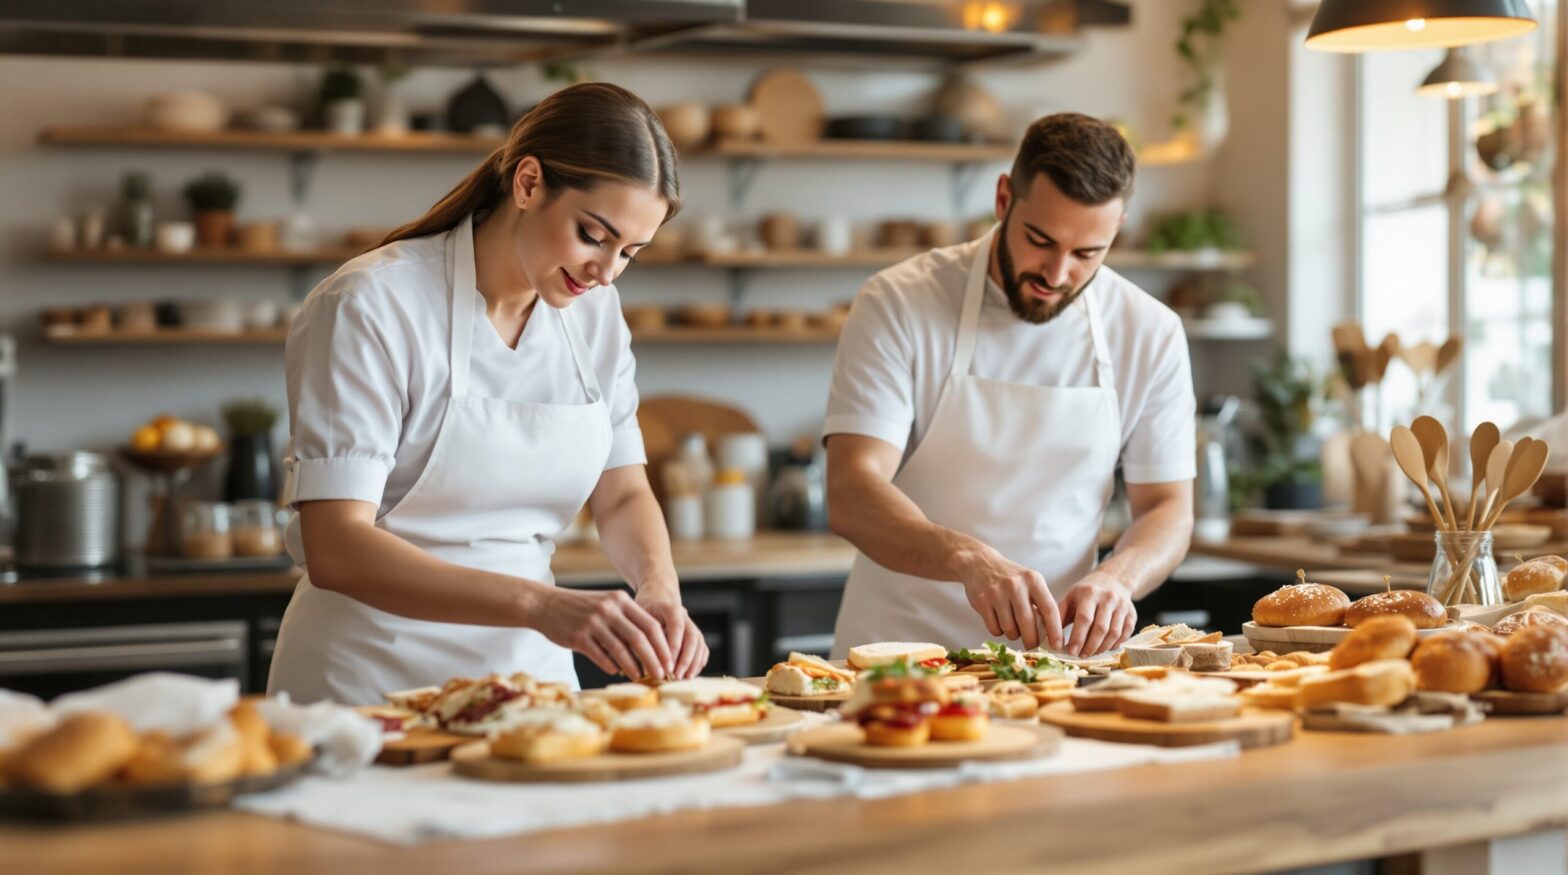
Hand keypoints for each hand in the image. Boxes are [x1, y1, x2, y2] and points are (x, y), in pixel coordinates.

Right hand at [534, 587, 673, 679]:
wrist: (545, 604)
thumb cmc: (580, 608)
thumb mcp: (606, 604)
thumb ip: (626, 620)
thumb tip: (649, 647)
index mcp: (620, 600)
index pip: (650, 624)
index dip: (663, 645)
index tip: (670, 661)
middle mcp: (609, 609)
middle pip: (640, 638)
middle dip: (654, 659)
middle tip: (662, 674)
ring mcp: (593, 623)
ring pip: (621, 650)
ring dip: (633, 667)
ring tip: (640, 677)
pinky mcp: (578, 636)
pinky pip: (600, 656)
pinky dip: (611, 666)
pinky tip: (616, 672)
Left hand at [636, 584, 708, 679]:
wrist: (658, 592)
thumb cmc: (643, 605)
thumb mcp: (637, 614)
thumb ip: (639, 633)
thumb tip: (634, 659)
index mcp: (670, 607)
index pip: (676, 626)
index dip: (674, 647)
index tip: (668, 666)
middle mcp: (684, 614)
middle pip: (692, 636)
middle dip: (686, 659)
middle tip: (676, 676)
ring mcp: (691, 623)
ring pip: (699, 642)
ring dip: (694, 662)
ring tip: (685, 678)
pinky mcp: (694, 631)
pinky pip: (702, 646)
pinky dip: (699, 660)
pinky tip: (691, 673)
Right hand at [954, 547, 1061, 650]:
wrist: (980, 564)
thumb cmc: (1011, 578)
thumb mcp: (1030, 582)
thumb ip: (1040, 603)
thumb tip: (1049, 633)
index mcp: (1033, 580)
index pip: (1049, 609)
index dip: (1055, 630)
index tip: (1057, 645)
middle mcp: (1015, 585)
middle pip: (1027, 623)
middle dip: (1032, 640)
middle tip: (1032, 645)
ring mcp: (997, 592)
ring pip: (1010, 628)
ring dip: (1014, 635)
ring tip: (1013, 628)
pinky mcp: (981, 600)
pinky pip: (994, 629)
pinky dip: (999, 632)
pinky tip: (1000, 623)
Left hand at [1058, 573, 1136, 656]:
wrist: (1112, 580)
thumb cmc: (1086, 593)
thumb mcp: (1070, 598)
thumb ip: (1059, 616)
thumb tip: (1050, 639)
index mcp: (1089, 593)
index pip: (1084, 619)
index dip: (1078, 638)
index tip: (1071, 651)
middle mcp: (1108, 597)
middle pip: (1101, 628)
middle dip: (1090, 646)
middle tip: (1081, 656)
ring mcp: (1122, 606)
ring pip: (1114, 633)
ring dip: (1101, 648)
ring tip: (1091, 653)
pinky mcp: (1132, 613)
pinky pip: (1124, 634)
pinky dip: (1114, 644)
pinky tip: (1104, 648)